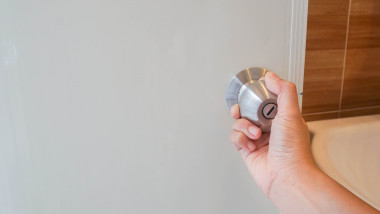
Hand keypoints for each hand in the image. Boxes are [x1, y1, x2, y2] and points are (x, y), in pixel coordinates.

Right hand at [229, 72, 315, 196]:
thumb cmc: (293, 149)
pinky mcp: (247, 150)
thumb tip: (271, 76)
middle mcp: (269, 128)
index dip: (256, 96)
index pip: (264, 101)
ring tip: (255, 135)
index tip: (252, 94)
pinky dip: (240, 139)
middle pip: (248, 111)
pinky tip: (250, 145)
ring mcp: (257, 139)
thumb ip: (283, 91)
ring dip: (244, 127)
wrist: (286, 175)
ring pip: (239, 124)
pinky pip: (235, 138)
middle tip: (242, 111)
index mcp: (282, 118)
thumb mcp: (291, 113)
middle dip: (243, 110)